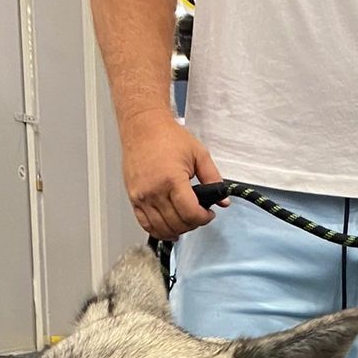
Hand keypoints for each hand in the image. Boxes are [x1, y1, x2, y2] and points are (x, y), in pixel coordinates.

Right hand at [121, 110, 225, 240]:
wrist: (143, 126)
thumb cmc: (167, 136)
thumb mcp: (199, 154)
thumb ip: (213, 178)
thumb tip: (223, 200)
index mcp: (172, 179)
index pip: (190, 213)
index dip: (204, 218)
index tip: (208, 214)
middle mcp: (155, 191)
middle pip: (177, 224)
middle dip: (193, 224)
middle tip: (198, 215)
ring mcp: (142, 196)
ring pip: (162, 228)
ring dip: (178, 230)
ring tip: (185, 221)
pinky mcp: (134, 198)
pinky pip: (146, 225)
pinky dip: (159, 230)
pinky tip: (169, 227)